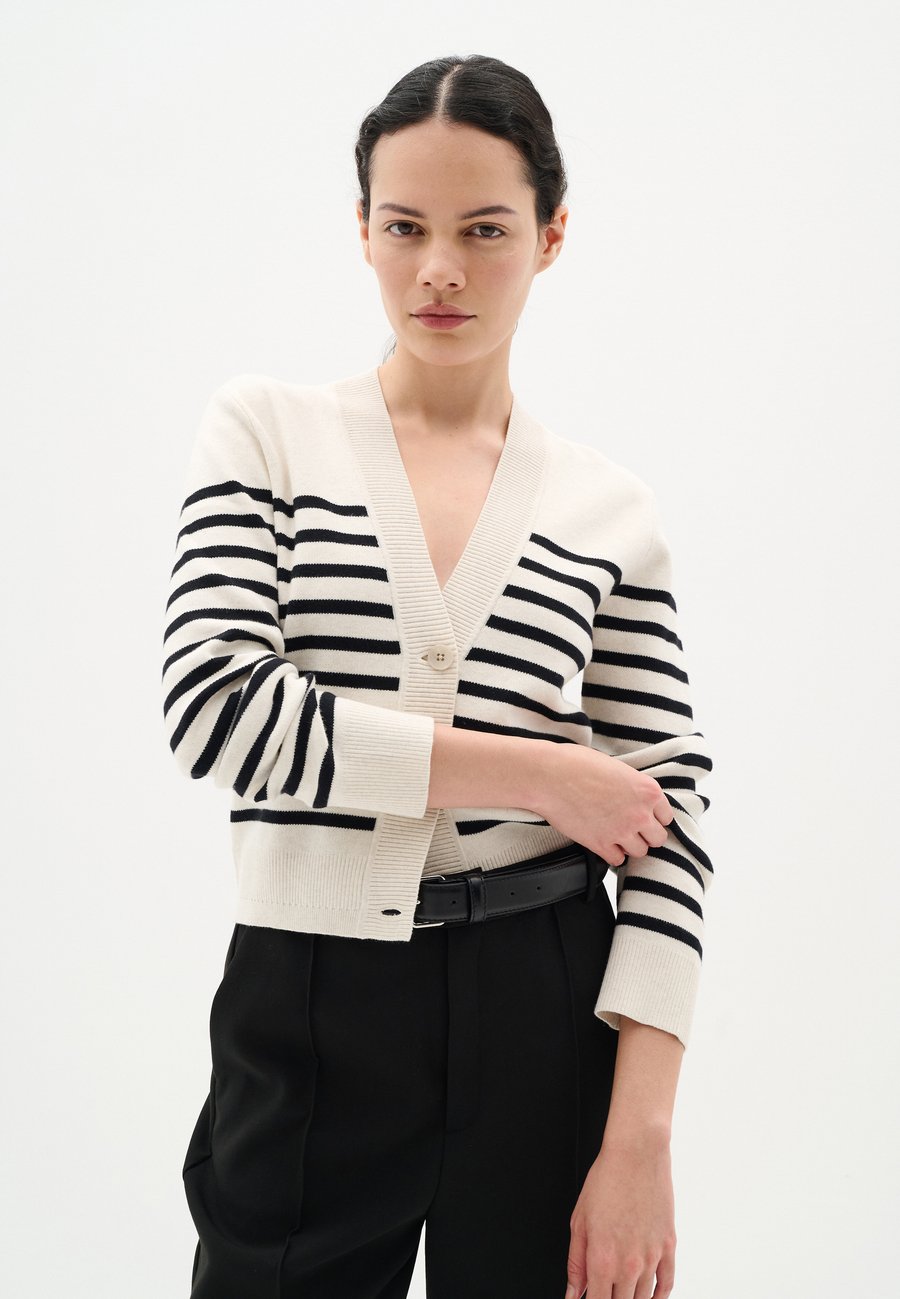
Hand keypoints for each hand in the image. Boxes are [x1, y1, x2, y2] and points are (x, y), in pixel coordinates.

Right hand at [533, 746, 673, 866]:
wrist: (549, 776)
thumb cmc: (577, 764)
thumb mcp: (617, 767)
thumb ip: (633, 786)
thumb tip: (635, 797)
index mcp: (647, 790)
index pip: (667, 816)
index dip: (654, 817)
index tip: (645, 817)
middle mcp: (640, 813)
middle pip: (658, 838)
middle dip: (646, 834)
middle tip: (632, 828)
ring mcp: (621, 831)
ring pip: (640, 852)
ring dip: (630, 845)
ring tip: (616, 835)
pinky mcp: (600, 844)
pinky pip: (617, 860)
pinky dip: (612, 853)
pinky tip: (604, 842)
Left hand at [564, 1133, 676, 1298]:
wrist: (636, 1154)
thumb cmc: (606, 1180)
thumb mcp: (579, 1221)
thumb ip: (576, 1262)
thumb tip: (573, 1292)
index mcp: (602, 1258)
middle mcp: (628, 1263)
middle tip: (605, 1289)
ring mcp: (651, 1257)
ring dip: (632, 1298)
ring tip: (623, 1291)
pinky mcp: (669, 1246)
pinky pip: (667, 1284)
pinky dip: (659, 1296)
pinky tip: (650, 1296)